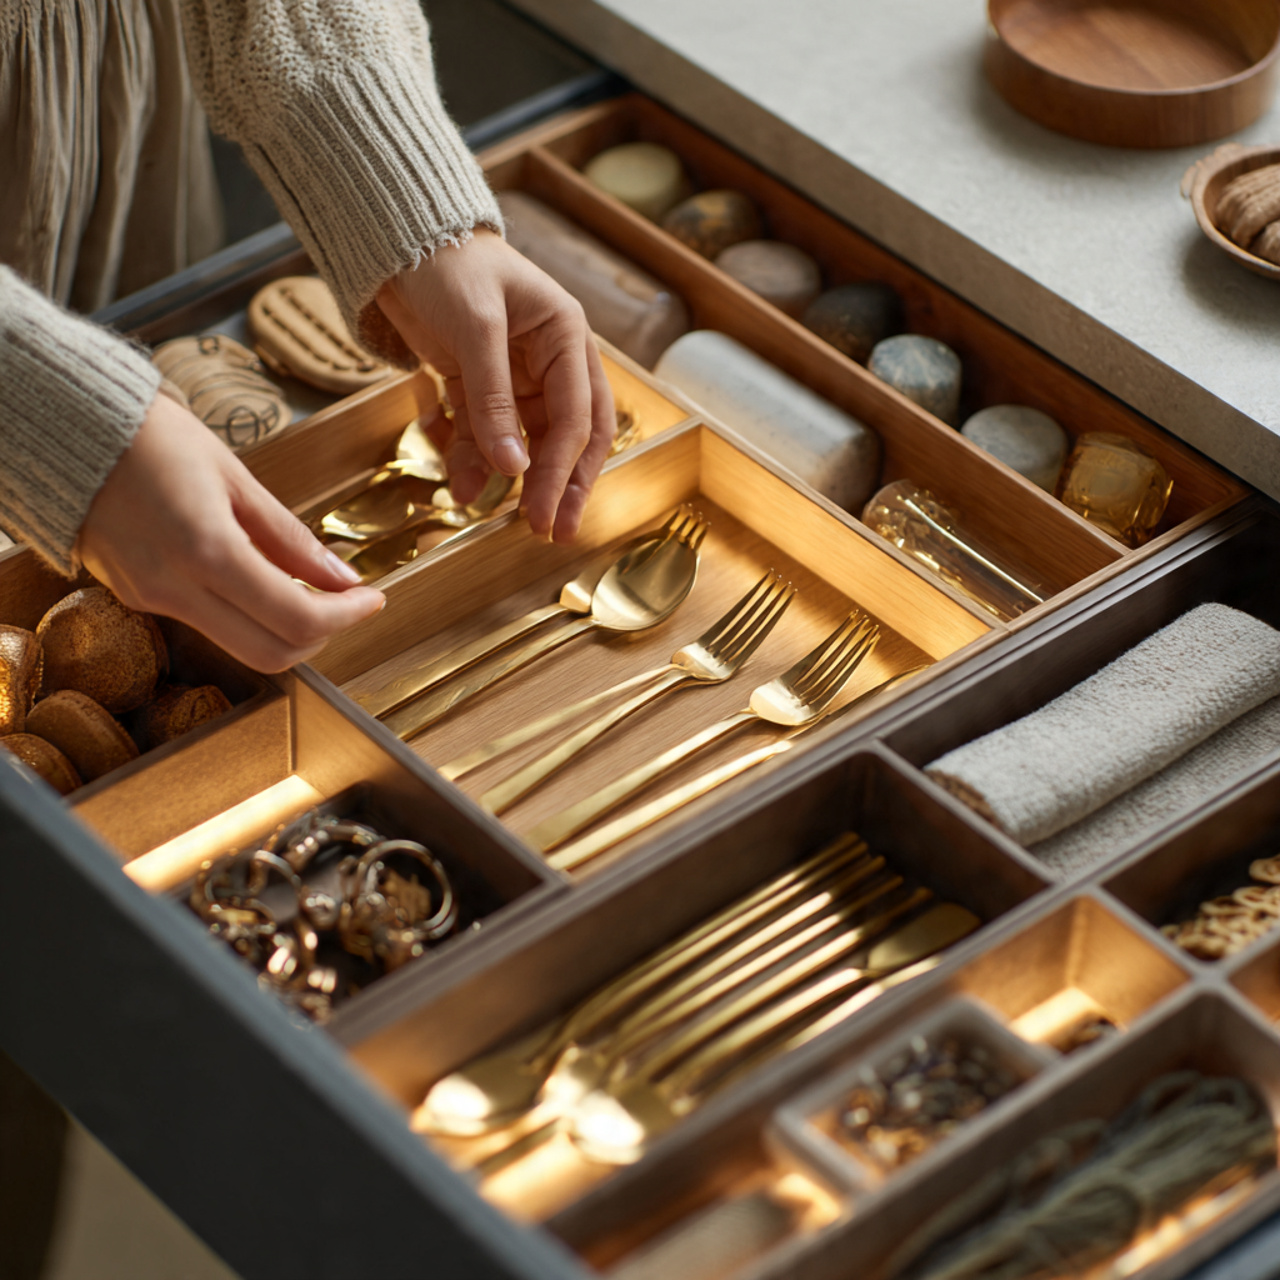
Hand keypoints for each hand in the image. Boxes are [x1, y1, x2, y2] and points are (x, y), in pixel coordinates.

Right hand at [77, 393, 384, 671]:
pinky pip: (209, 626)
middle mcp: (174, 588)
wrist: (65, 427)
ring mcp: (151, 599)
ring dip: (287, 630)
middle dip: (322, 635)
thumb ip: (290, 538)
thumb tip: (342, 577)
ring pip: (240, 648)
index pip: (296, 619)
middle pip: (271, 654)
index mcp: (207, 551)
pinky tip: (264, 581)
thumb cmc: (150, 437)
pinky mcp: (137, 598)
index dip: (346, 617)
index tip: (372, 598)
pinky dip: (249, 616)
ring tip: (311, 590)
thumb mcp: (235, 477)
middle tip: (348, 603)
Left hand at [376, 229, 614, 542]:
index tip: (544, 513)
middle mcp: (550, 361)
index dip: (562, 470)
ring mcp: (515, 377)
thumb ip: (493, 402)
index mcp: (566, 338)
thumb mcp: (474, 330)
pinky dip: (473, 460)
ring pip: (526, 442)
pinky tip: (461, 486)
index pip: (577, 417)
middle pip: (567, 437)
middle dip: (559, 485)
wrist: (396, 239)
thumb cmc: (448, 264)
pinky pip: (483, 434)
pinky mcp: (479, 386)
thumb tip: (513, 468)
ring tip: (502, 518)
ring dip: (512, 478)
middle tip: (551, 531)